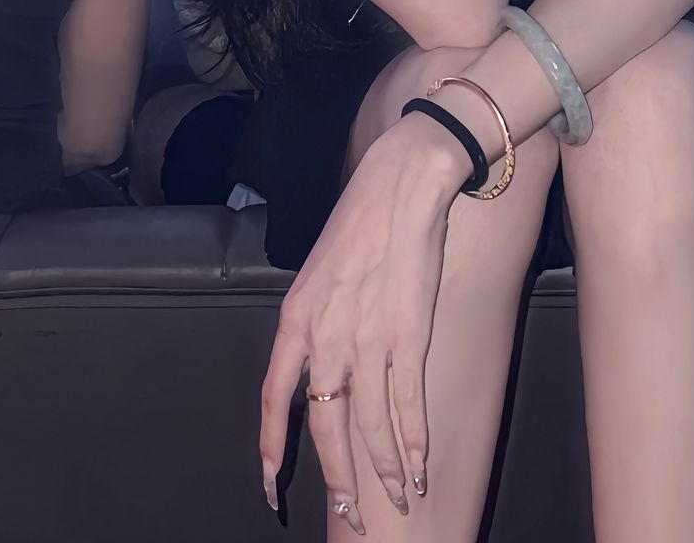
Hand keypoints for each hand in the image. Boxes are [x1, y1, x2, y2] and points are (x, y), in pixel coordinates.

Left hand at [259, 114, 464, 528]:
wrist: (402, 183)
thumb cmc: (361, 218)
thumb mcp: (319, 269)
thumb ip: (315, 320)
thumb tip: (318, 363)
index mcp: (296, 318)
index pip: (275, 397)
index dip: (272, 446)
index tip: (271, 484)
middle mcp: (326, 335)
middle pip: (327, 426)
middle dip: (339, 478)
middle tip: (350, 513)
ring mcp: (368, 337)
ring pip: (370, 425)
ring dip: (386, 469)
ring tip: (397, 498)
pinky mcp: (408, 333)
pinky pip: (408, 402)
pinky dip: (415, 439)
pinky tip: (421, 464)